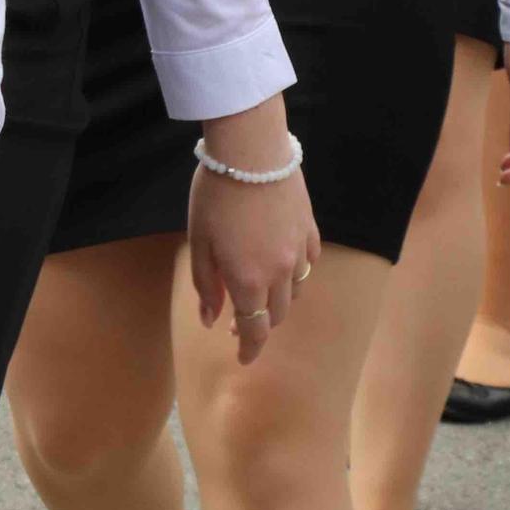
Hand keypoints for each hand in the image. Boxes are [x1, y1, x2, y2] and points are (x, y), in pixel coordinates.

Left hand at [186, 98, 321, 366]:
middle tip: (239, 323)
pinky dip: (297, 273)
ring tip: (261, 293)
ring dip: (279, 300)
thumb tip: (210, 319)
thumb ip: (207, 284)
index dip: (249, 348)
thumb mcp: (199, 241)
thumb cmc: (216, 195)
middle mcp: (280, 273)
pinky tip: (285, 265)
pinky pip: (309, 263)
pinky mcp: (310, 228)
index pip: (254, 330)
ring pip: (296, 291)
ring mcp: (299, 251)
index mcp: (249, 280)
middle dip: (260, 325)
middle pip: (277, 314)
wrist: (251, 151)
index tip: (242, 358)